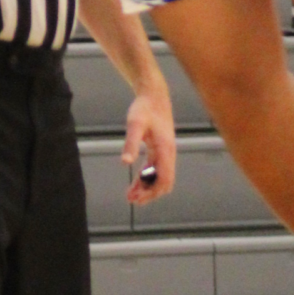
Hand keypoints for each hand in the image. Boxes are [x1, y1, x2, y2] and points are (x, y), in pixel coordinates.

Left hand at [123, 85, 176, 204]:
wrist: (153, 94)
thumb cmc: (144, 108)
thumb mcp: (135, 124)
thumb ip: (130, 143)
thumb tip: (125, 162)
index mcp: (165, 150)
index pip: (164, 180)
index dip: (151, 192)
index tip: (136, 198)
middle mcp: (168, 154)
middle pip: (164, 183)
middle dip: (149, 194)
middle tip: (131, 199)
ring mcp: (165, 152)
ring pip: (159, 177)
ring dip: (147, 188)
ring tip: (130, 195)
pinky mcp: (159, 149)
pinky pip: (155, 169)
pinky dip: (146, 178)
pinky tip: (135, 183)